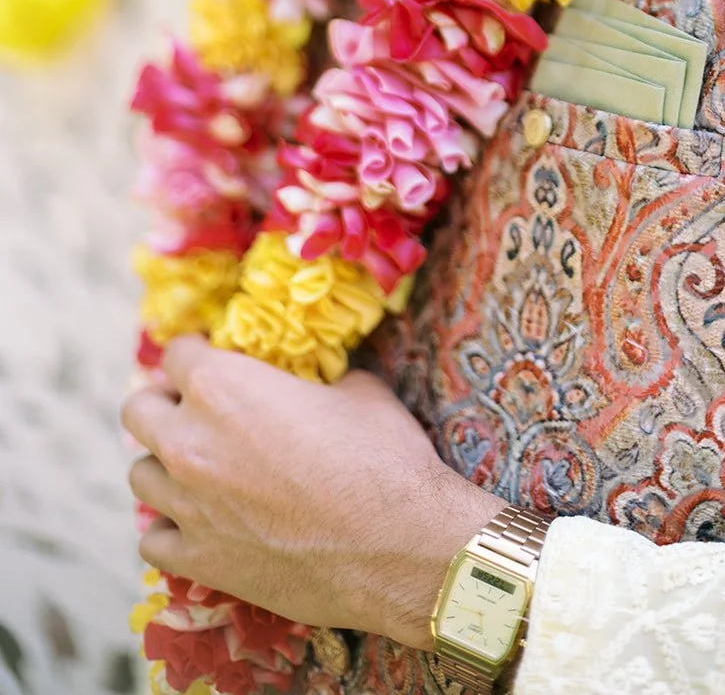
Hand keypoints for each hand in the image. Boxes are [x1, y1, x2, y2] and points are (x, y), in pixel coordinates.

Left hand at [121, 336, 504, 647]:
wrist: (397, 545)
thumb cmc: (382, 456)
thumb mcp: (358, 389)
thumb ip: (316, 381)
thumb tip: (314, 386)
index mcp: (224, 385)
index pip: (178, 353)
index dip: (197, 354)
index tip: (212, 361)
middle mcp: (190, 440)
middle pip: (137, 409)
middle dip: (164, 403)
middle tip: (198, 412)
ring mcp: (187, 505)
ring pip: (139, 475)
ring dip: (166, 466)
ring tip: (201, 470)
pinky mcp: (197, 560)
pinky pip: (153, 540)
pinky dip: (172, 529)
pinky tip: (203, 523)